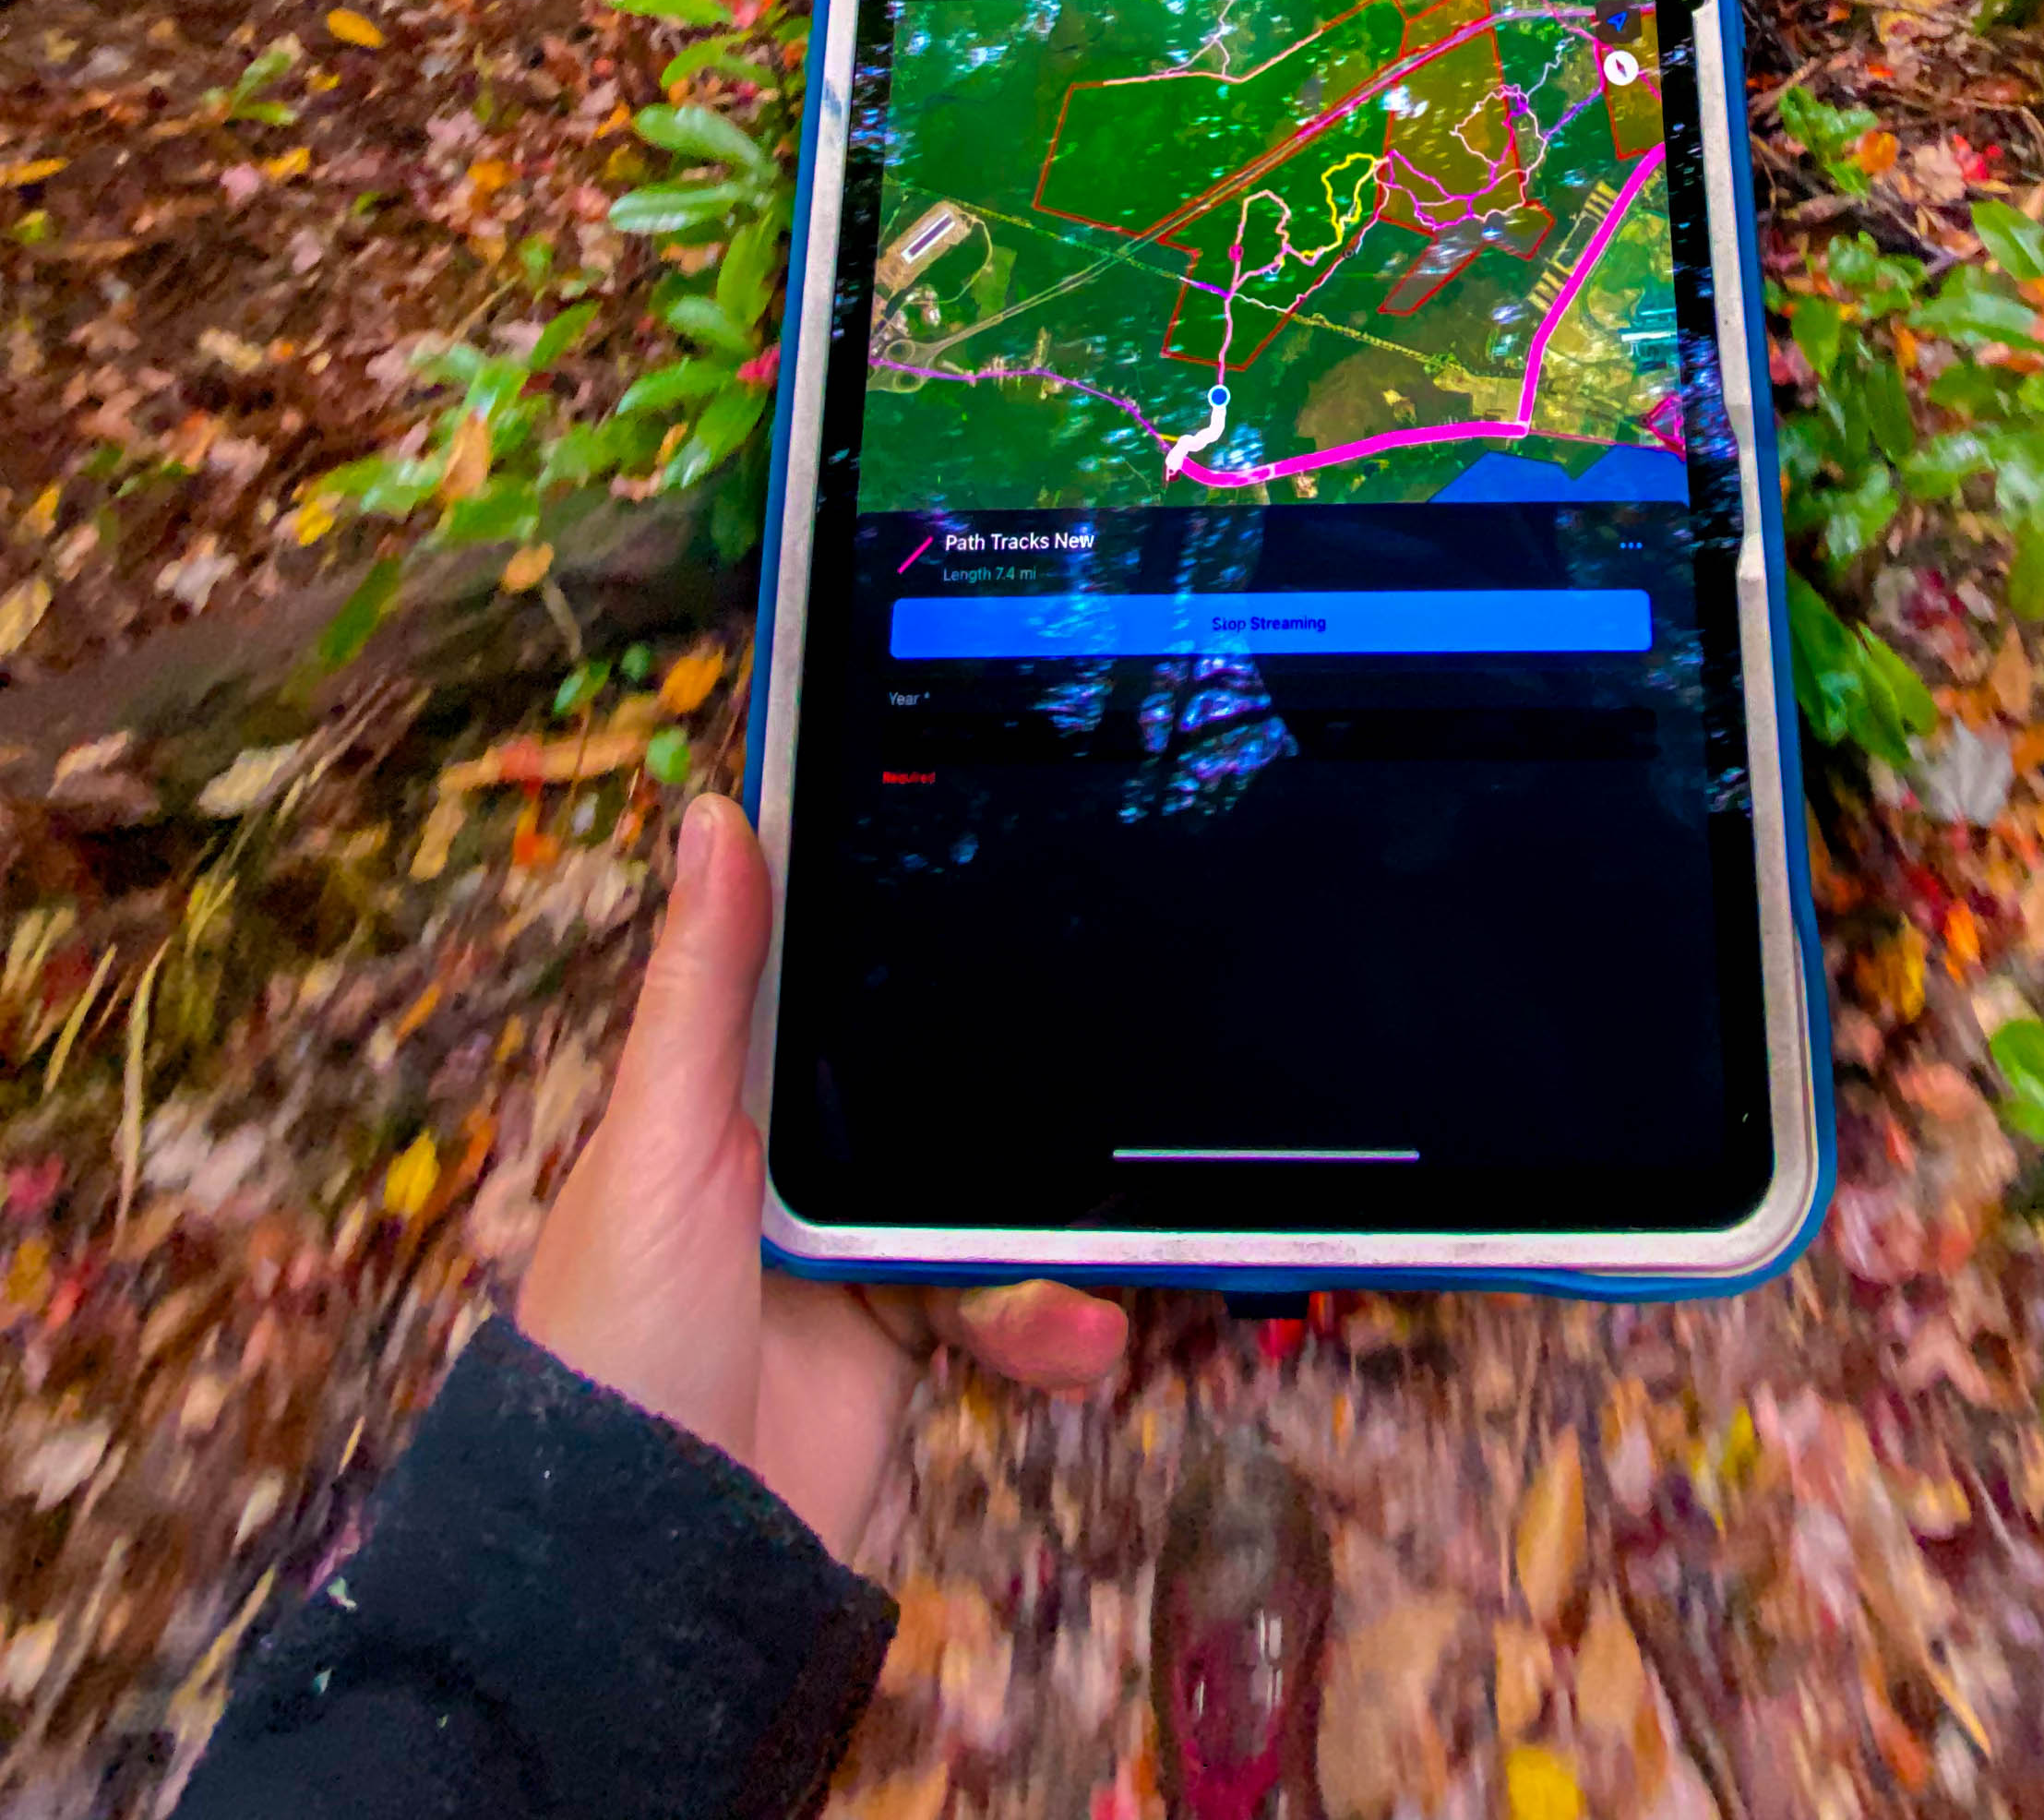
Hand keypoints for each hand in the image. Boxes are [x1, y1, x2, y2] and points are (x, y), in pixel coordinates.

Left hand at [519, 793, 1126, 1559]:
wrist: (644, 1569)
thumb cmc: (612, 1343)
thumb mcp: (662, 1144)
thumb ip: (707, 989)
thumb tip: (717, 810)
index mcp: (718, 1092)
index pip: (817, 973)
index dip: (891, 919)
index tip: (990, 853)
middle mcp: (787, 1159)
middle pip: (929, 1077)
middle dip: (1014, 1093)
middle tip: (1096, 1072)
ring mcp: (847, 1250)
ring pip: (982, 1191)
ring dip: (1038, 1238)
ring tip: (1082, 1276)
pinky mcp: (900, 1337)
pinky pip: (999, 1297)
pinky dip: (1043, 1317)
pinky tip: (1074, 1340)